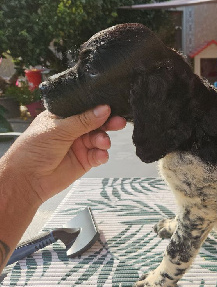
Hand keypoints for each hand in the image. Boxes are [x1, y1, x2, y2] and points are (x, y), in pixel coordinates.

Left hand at [1, 105, 125, 204]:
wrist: (28, 180)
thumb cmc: (34, 150)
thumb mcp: (58, 129)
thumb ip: (84, 120)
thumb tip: (104, 109)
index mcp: (63, 116)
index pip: (85, 107)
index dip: (99, 107)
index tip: (111, 106)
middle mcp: (73, 129)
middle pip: (97, 122)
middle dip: (108, 122)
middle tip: (119, 122)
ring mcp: (80, 145)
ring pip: (100, 138)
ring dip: (104, 140)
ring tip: (102, 143)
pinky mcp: (85, 160)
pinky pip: (99, 155)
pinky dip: (102, 154)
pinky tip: (100, 155)